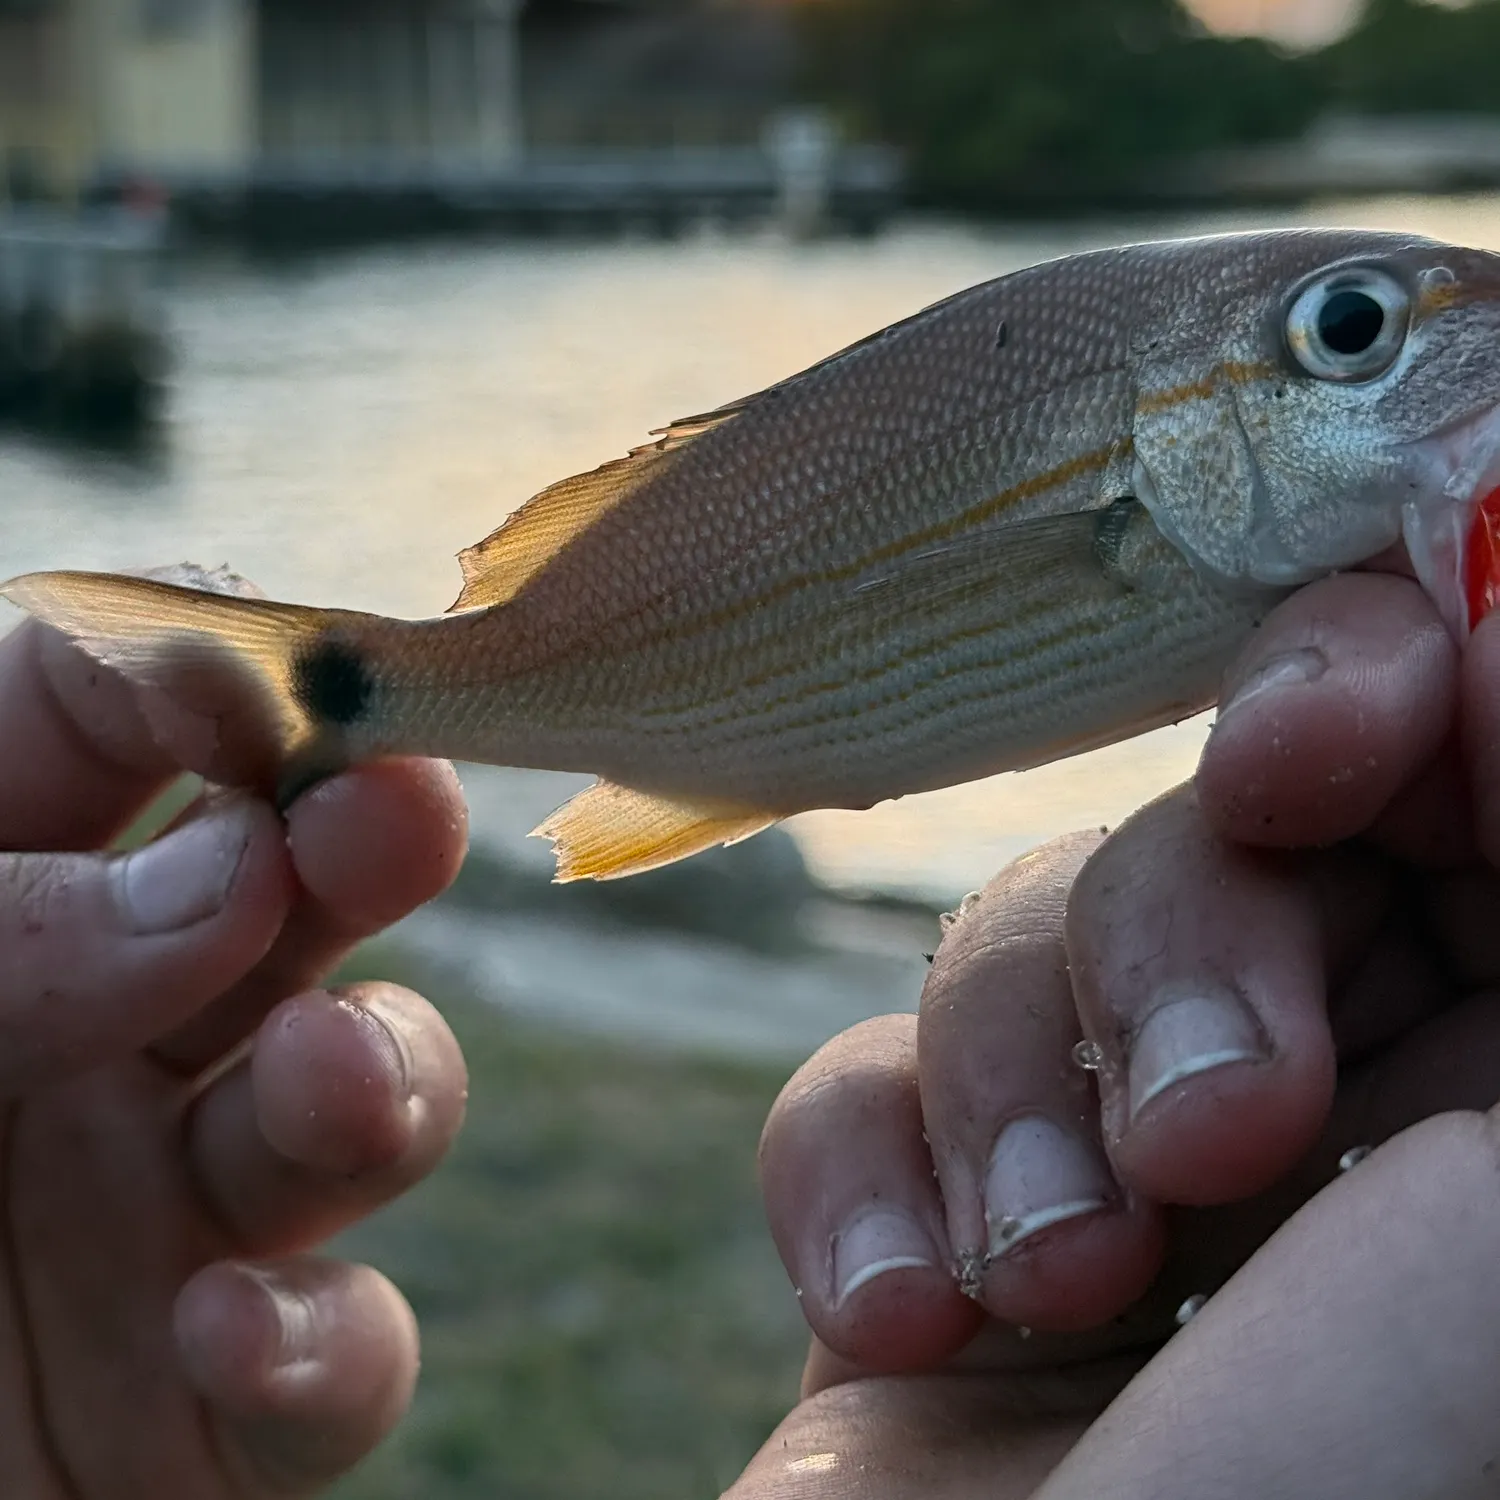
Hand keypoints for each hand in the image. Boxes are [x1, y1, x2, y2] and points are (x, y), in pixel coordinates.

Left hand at [0, 609, 468, 1497]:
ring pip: (354, 1103)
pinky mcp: (208, 1408)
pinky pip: (337, 1358)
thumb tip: (241, 866)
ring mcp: (153, 1222)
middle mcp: (78, 1044)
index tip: (300, 693)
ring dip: (382, 1075)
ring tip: (326, 1075)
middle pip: (278, 892)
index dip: (214, 676)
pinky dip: (323, 1339)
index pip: (99, 714)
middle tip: (397, 821)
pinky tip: (229, 1330)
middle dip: (359, 841)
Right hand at [732, 573, 1499, 1499]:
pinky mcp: (927, 1216)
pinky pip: (861, 1076)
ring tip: (1045, 1288)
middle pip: (1216, 846)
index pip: (1449, 780)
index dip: (1373, 700)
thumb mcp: (1499, 1232)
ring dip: (1010, 1084)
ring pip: (1024, 941)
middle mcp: (1325, 1117)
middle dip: (1181, 940)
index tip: (1314, 742)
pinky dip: (860, 1170)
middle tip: (1209, 1141)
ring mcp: (1105, 1167)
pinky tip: (898, 1321)